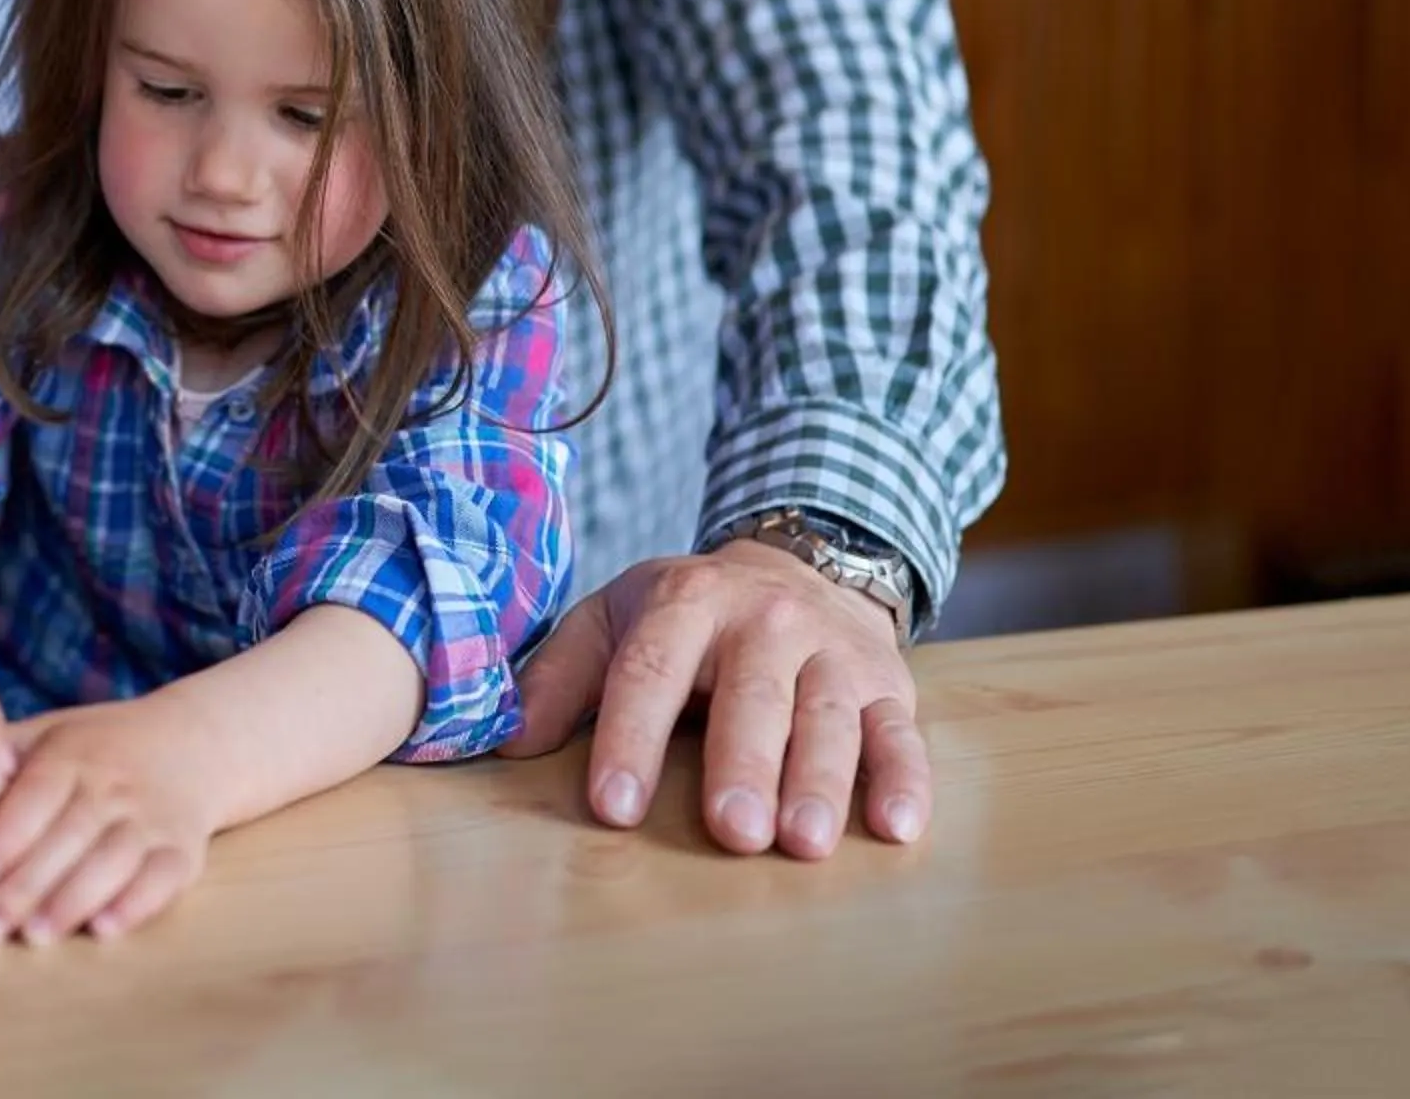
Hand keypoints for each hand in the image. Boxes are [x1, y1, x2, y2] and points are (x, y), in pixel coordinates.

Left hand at [0, 699, 213, 945]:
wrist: (194, 745)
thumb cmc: (101, 748)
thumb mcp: (51, 735)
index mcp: (75, 752)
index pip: (40, 790)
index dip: (9, 829)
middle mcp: (115, 784)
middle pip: (71, 834)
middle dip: (27, 884)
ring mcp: (153, 818)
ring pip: (114, 859)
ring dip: (73, 900)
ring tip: (36, 936)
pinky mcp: (184, 851)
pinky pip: (163, 878)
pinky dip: (136, 904)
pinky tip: (104, 929)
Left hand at [500, 542, 926, 857]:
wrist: (797, 567)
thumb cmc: (688, 617)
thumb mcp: (614, 620)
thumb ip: (560, 676)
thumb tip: (506, 742)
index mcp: (686, 602)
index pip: (650, 670)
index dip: (630, 738)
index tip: (613, 807)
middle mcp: (765, 620)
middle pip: (752, 698)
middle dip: (742, 766)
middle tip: (732, 832)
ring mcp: (833, 652)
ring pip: (829, 718)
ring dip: (819, 782)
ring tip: (801, 842)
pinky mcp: (887, 686)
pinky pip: (899, 734)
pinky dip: (903, 780)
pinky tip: (894, 827)